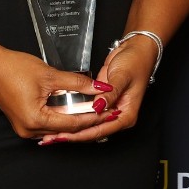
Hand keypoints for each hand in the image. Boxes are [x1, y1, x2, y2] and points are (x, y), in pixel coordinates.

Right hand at [0, 48, 110, 140]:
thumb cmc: (14, 68)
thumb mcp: (50, 75)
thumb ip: (77, 83)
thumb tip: (98, 88)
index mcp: (35, 120)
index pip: (72, 124)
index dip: (93, 117)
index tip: (109, 111)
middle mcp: (29, 130)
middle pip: (66, 130)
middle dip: (87, 120)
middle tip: (107, 112)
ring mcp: (25, 129)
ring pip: (57, 129)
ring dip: (75, 120)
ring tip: (96, 111)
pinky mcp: (23, 123)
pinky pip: (48, 125)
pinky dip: (62, 118)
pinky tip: (76, 110)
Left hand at [35, 33, 155, 144]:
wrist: (136, 50)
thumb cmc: (135, 62)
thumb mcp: (122, 77)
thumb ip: (110, 94)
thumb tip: (97, 108)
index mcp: (127, 115)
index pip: (102, 129)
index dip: (82, 134)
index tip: (66, 135)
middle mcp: (118, 116)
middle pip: (94, 132)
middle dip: (74, 136)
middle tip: (53, 137)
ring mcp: (109, 109)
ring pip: (89, 126)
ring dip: (72, 129)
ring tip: (53, 134)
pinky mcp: (102, 102)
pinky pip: (87, 115)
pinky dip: (75, 118)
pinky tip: (60, 120)